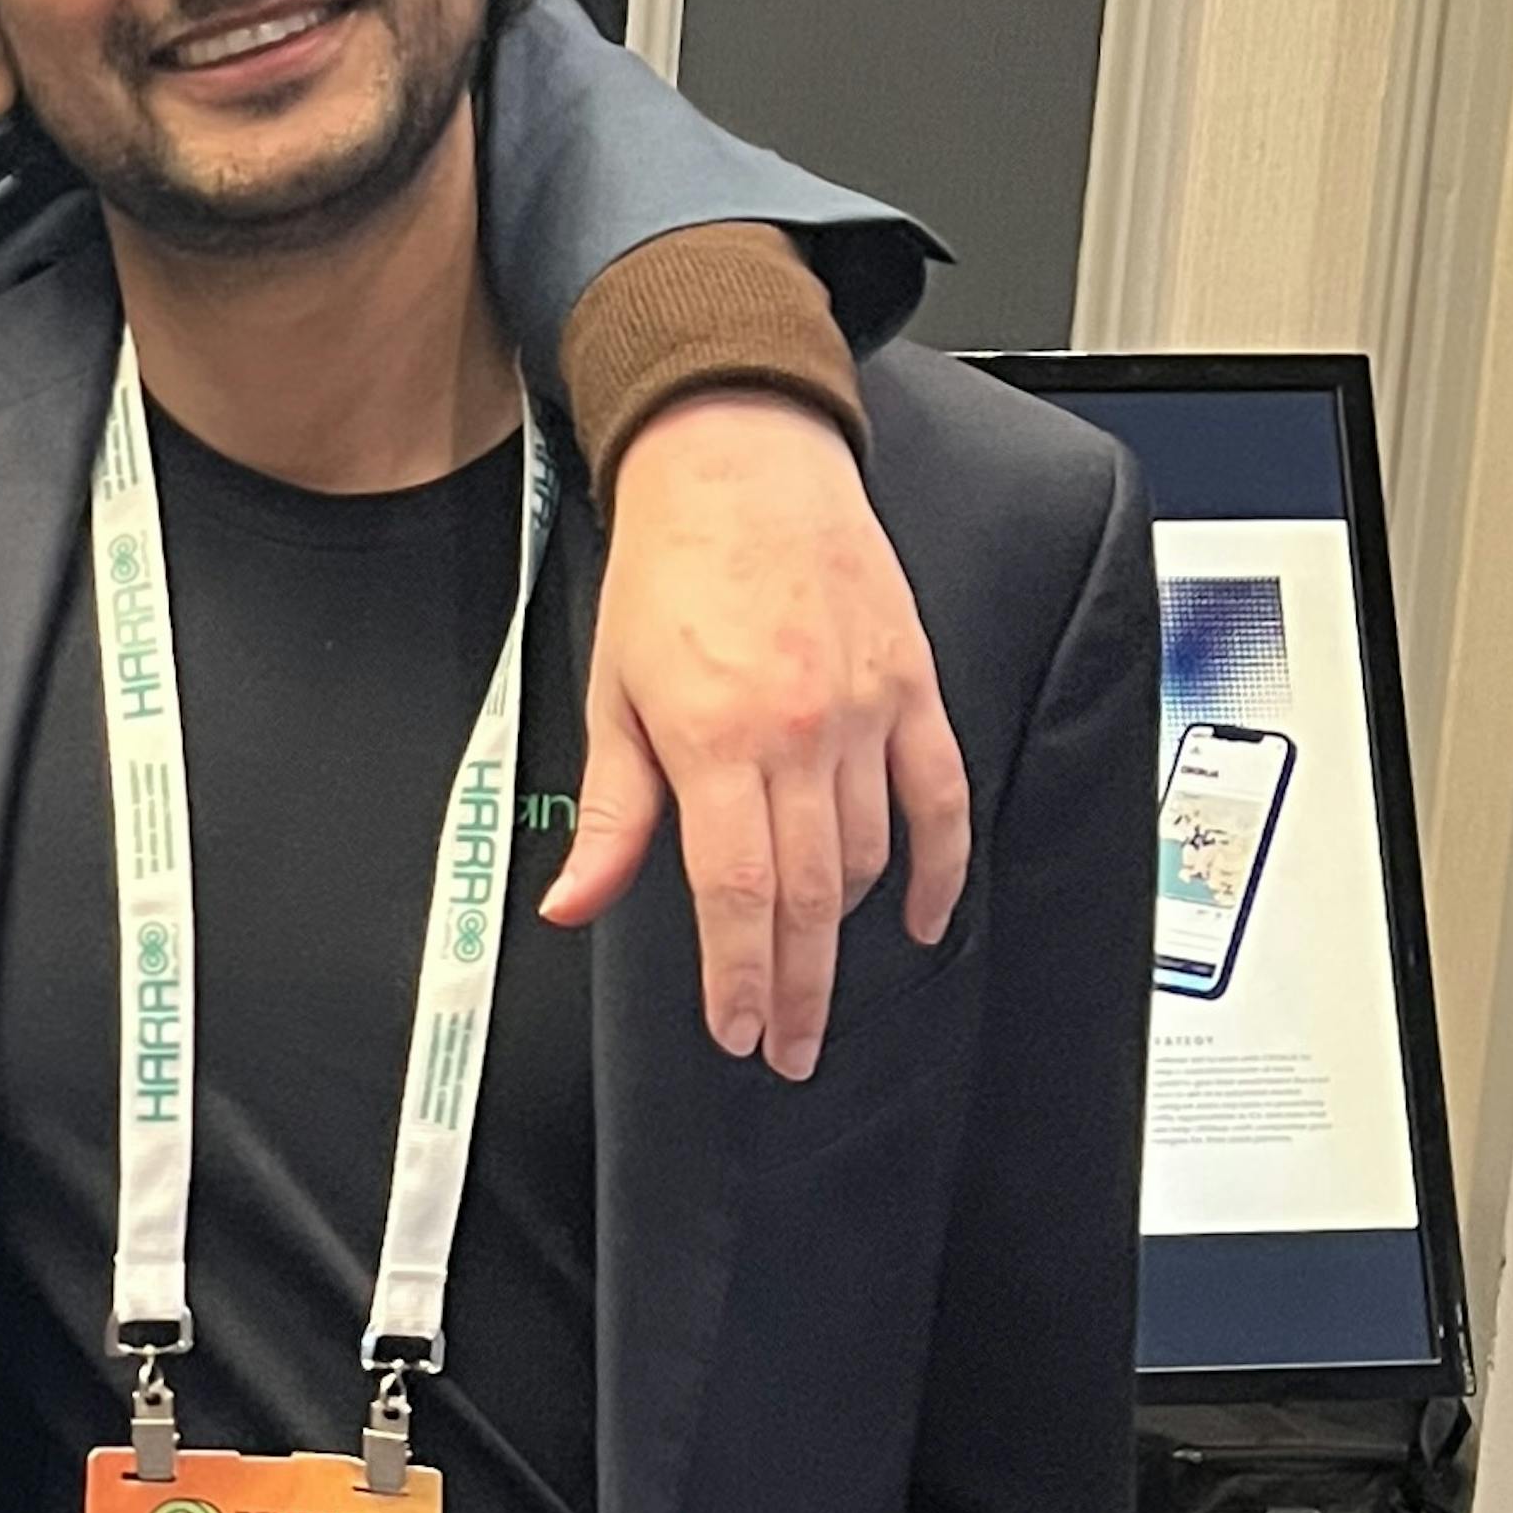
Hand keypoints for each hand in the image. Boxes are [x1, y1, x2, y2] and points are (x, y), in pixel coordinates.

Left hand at [551, 388, 974, 1078]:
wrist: (743, 464)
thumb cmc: (671, 573)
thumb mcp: (614, 697)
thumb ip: (613, 814)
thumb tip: (573, 905)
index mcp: (715, 740)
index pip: (737, 893)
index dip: (741, 978)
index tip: (740, 1033)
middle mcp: (798, 733)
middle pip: (807, 895)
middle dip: (796, 988)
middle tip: (789, 1049)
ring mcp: (864, 712)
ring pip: (868, 857)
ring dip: (844, 933)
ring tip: (817, 984)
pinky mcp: (911, 687)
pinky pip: (939, 796)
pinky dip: (938, 867)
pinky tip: (922, 920)